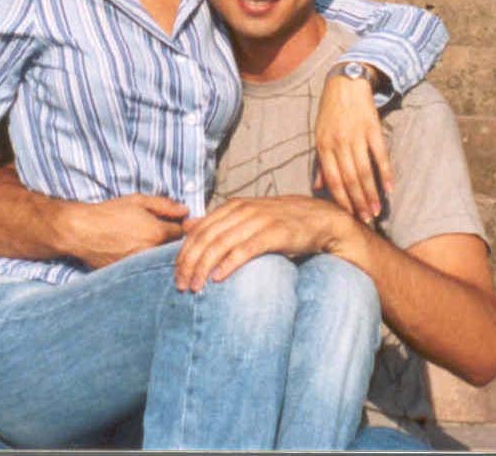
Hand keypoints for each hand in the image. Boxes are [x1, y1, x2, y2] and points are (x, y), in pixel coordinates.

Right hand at [58, 194, 187, 268]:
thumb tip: (185, 211)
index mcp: (158, 233)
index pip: (182, 234)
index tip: (176, 225)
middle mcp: (152, 252)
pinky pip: (146, 269)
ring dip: (160, 255)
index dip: (181, 228)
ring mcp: (141, 266)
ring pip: (160, 261)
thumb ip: (165, 205)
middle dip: (173, 243)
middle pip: (174, 250)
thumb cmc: (109, 213)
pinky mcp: (130, 274)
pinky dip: (147, 264)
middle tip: (162, 235)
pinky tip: (138, 255)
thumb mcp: (138, 201)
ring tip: (148, 245)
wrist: (82, 231)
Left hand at [173, 196, 363, 291]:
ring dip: (204, 268)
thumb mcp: (246, 218)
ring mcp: (259, 220)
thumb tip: (187, 225)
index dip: (183, 253)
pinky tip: (218, 278)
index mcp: (233, 206)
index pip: (198, 230)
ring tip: (195, 288)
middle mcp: (243, 210)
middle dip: (189, 264)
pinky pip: (246, 249)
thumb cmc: (279, 223)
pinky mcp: (275, 233)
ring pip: (221, 244)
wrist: (319, 220)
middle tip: (181, 286)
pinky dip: (229, 264)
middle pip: (206, 238)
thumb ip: (217, 222)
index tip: (175, 274)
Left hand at [314, 71, 393, 222]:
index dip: (342, 201)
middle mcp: (338, 143)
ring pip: (364, 171)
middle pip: (349, 180)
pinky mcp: (372, 128)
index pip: (333, 180)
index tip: (349, 218)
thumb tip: (318, 188)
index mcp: (323, 146)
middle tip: (367, 222)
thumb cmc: (330, 111)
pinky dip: (385, 172)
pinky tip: (389, 188)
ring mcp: (356, 135)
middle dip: (358, 203)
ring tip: (377, 211)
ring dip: (371, 193)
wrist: (345, 82)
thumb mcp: (319, 135)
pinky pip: (379, 155)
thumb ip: (321, 163)